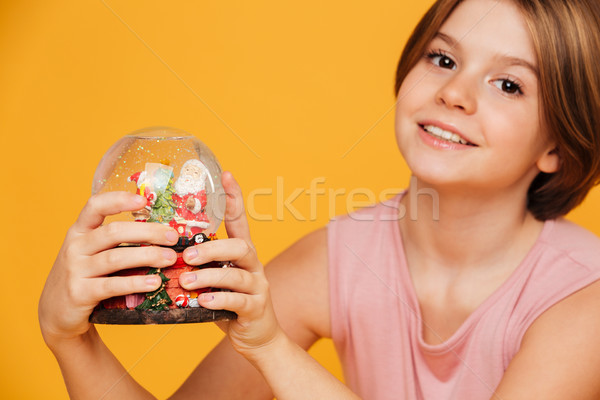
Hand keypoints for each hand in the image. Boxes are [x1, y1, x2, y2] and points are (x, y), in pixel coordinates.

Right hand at [38, 192, 178, 347]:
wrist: (56, 313)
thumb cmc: (84, 277)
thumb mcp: (91, 253)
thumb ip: (115, 242)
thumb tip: (161, 234)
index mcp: (79, 231)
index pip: (95, 206)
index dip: (119, 200)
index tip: (144, 200)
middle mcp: (75, 247)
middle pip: (114, 232)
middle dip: (148, 232)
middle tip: (173, 237)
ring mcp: (75, 270)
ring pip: (115, 258)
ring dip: (147, 256)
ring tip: (169, 259)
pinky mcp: (80, 293)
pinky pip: (112, 285)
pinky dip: (135, 283)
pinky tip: (154, 283)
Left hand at [179, 172, 282, 357]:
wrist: (257, 336)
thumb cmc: (227, 302)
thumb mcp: (213, 278)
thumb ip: (197, 262)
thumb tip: (160, 245)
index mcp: (241, 253)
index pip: (240, 219)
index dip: (235, 197)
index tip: (226, 174)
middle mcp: (253, 264)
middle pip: (240, 245)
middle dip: (212, 248)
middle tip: (185, 255)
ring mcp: (258, 286)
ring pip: (238, 274)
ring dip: (209, 276)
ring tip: (186, 282)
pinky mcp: (256, 308)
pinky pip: (239, 301)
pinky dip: (219, 300)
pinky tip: (203, 301)